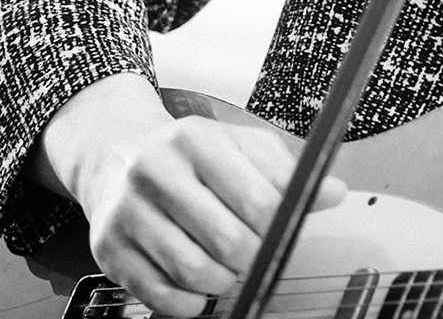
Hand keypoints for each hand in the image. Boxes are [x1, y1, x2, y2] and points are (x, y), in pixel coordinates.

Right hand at [34, 73, 347, 317]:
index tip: (278, 232)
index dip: (277, 228)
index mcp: (196, 140)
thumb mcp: (241, 147)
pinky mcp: (109, 249)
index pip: (258, 202)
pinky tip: (198, 285)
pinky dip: (192, 303)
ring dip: (224, 282)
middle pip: (230, 243)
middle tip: (253, 254)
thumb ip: (287, 173)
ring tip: (226, 267)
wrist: (117, 153)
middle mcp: (156, 172)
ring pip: (197, 273)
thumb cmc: (190, 155)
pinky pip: (163, 298)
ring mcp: (128, 212)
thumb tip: (333, 191)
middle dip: (253, 259)